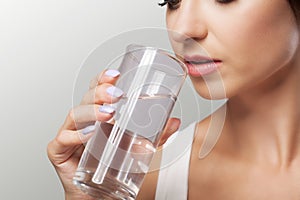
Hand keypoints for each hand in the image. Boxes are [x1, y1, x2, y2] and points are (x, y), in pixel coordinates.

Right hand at [47, 69, 180, 198]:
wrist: (96, 194)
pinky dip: (75, 135)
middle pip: (87, 98)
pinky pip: (63, 139)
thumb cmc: (111, 166)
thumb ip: (157, 136)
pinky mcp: (59, 151)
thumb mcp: (138, 148)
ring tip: (108, 114)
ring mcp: (70, 134)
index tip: (116, 75)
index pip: (98, 90)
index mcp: (98, 115)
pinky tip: (90, 134)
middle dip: (100, 92)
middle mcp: (83, 121)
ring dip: (91, 111)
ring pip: (75, 114)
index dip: (103, 79)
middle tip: (116, 95)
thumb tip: (175, 122)